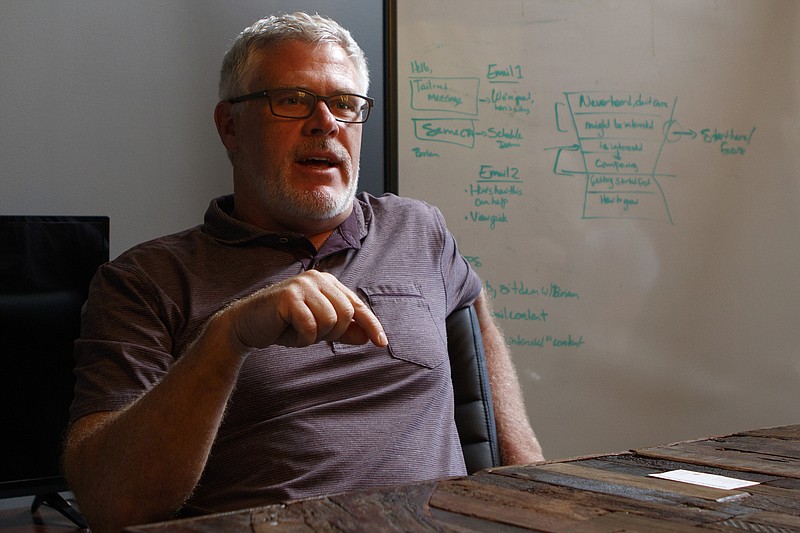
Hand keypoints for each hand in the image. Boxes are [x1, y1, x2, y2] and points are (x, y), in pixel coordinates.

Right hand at [226, 270, 386, 351]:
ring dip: (315, 335)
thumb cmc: (284, 325)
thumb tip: (368, 337)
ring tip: (298, 331)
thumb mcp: (318, 329)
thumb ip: (343, 331)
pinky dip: (303, 338)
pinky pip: (311, 326)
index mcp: (328, 283)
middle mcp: (317, 278)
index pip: (357, 305)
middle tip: (312, 334)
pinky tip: (288, 332)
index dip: (372, 325)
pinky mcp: (289, 296)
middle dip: (333, 333)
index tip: (383, 343)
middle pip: (346, 313)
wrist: (247, 325)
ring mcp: (303, 285)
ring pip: (330, 320)